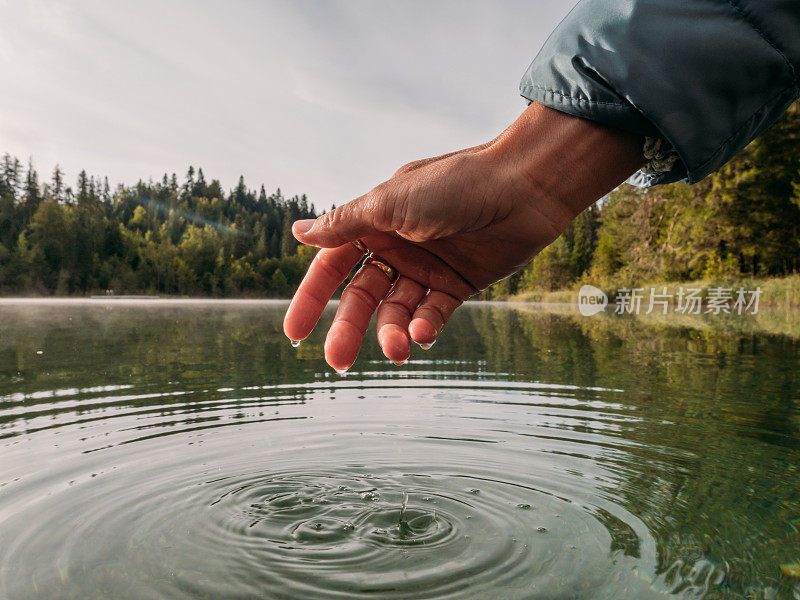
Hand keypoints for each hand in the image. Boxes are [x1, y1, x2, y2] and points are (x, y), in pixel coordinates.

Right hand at [283, 102, 643, 371]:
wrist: (523, 186)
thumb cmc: (455, 185)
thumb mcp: (390, 203)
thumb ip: (345, 224)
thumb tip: (298, 232)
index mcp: (374, 224)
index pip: (332, 266)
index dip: (312, 299)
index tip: (294, 334)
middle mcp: (396, 247)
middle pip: (362, 296)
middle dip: (349, 328)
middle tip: (337, 361)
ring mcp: (427, 268)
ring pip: (397, 310)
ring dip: (392, 332)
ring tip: (396, 351)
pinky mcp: (458, 284)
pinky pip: (433, 313)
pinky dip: (426, 326)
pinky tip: (423, 334)